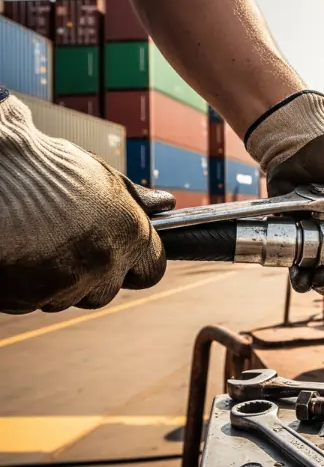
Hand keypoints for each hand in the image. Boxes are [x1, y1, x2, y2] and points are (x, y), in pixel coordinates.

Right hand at [0, 93, 175, 313]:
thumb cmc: (44, 166)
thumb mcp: (99, 175)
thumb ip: (134, 199)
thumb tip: (164, 204)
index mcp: (130, 234)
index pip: (152, 270)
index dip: (137, 264)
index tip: (123, 254)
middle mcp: (104, 263)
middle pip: (105, 292)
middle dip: (91, 276)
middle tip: (68, 245)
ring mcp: (64, 284)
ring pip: (66, 297)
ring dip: (56, 280)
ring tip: (36, 242)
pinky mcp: (26, 297)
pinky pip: (31, 301)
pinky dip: (25, 285)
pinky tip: (16, 252)